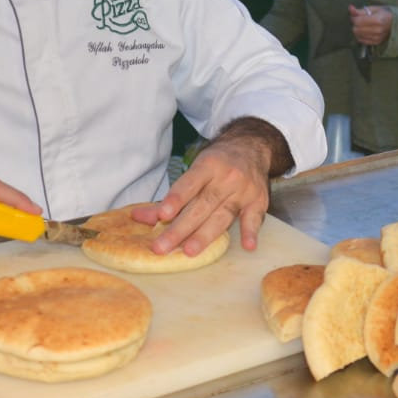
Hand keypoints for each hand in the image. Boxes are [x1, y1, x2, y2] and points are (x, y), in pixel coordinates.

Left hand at [132, 133, 274, 255]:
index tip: (162, 215)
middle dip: (180, 228)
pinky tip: (248, 246)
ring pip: (223, 216)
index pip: (189, 184)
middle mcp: (226, 178)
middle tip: (162, 247)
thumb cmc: (217, 162)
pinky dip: (251, 231)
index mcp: (208, 166)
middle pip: (202, 206)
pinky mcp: (259, 201)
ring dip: (206, 235)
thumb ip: (170, 197)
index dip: (175, 199)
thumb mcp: (194, 170)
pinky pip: (255, 218)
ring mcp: (243, 190)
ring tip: (189, 251)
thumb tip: (139, 217)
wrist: (251, 146)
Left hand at [348, 4, 392, 46]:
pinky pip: (362, 40)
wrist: (396, 24)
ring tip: (362, 25)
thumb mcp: (374, 9)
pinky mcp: (376, 42)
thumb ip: (361, 10)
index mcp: (378, 20)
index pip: (358, 21)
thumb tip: (350, 8)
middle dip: (355, 24)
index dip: (353, 17)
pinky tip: (364, 31)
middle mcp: (377, 30)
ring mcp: (377, 38)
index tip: (355, 15)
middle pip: (356, 29)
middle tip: (359, 20)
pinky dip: (360, 35)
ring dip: (357, 30)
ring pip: (358, 36)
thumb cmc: (385, 14)